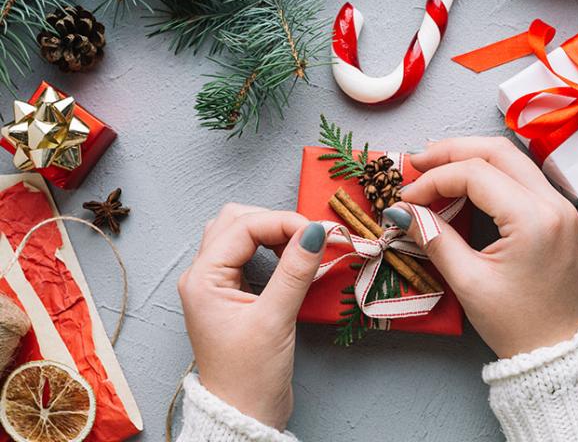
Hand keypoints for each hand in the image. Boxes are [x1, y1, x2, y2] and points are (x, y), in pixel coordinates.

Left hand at [178, 204, 325, 429]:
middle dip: (274, 222)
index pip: (243, 226)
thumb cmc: (249, 377)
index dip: (283, 222)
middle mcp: (203, 276)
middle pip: (236, 221)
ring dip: (270, 232)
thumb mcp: (275, 321)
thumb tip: (315, 232)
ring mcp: (215, 284)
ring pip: (238, 234)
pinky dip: (269, 248)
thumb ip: (294, 272)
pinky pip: (245, 254)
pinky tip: (290, 260)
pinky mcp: (230, 294)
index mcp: (202, 279)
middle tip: (309, 238)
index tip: (318, 233)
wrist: (242, 415)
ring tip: (300, 247)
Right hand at [384, 137, 577, 358]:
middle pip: (497, 152)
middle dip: (452, 151)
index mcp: (533, 218)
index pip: (476, 175)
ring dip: (471, 156)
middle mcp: (553, 203)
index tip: (406, 197)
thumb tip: (401, 211)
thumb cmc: (515, 322)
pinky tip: (464, 177)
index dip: (435, 180)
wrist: (555, 349)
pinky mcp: (557, 213)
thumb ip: (433, 238)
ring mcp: (559, 206)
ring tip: (434, 165)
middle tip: (416, 162)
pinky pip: (521, 175)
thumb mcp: (468, 281)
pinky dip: (490, 171)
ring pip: (511, 158)